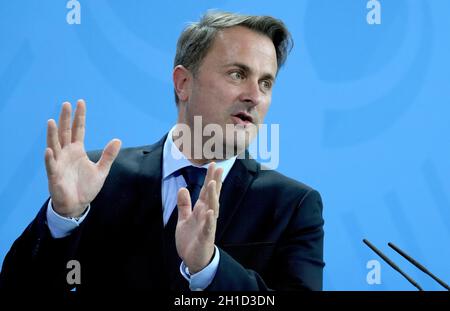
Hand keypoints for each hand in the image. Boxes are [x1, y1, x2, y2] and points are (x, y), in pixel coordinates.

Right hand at [44, 100, 120, 217]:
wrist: (77, 204)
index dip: (79, 117)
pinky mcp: (54, 175)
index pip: (78, 130)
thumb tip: (118, 140)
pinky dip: (50, 158)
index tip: (80, 102)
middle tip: (66, 104)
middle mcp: (66, 153)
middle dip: (65, 119)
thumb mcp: (101, 170)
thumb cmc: (86, 187)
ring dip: (52, 134)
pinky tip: (49, 150)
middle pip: (65, 133)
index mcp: (77, 150)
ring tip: (52, 121)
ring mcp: (59, 163)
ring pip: (54, 145)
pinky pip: (51, 165)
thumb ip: (108, 156)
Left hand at [175, 163, 222, 273]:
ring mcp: (208, 225)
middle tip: (218, 167)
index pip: (206, 191)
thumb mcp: (184, 219)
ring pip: (212, 208)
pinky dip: (210, 220)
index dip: (210, 178)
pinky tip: (211, 212)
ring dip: (213, 196)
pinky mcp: (206, 237)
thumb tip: (183, 188)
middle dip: (215, 182)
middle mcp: (207, 215)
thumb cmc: (191, 239)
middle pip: (212, 196)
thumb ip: (184, 205)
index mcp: (201, 210)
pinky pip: (209, 227)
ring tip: (212, 184)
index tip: (213, 164)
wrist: (193, 259)